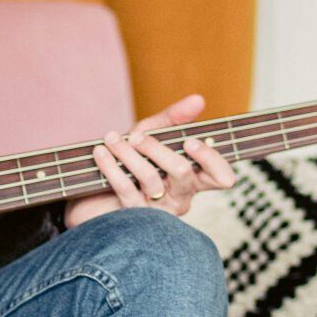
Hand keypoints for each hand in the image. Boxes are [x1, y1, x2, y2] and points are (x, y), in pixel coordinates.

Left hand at [65, 93, 237, 228]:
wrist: (95, 192)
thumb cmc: (132, 161)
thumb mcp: (153, 132)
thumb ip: (175, 117)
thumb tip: (198, 99)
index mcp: (194, 179)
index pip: (222, 177)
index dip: (211, 159)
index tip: (189, 141)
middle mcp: (181, 197)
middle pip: (183, 172)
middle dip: (157, 148)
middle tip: (136, 135)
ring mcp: (159, 211)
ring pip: (151, 178)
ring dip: (128, 153)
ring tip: (111, 138)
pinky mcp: (134, 217)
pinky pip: (126, 188)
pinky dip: (112, 166)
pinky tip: (101, 152)